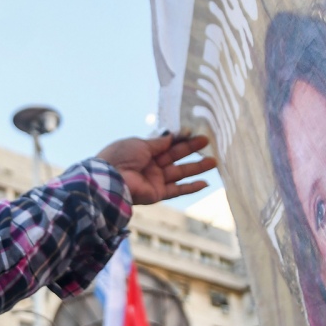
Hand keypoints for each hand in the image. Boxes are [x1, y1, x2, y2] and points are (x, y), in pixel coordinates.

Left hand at [96, 134, 216, 204]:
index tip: (193, 132)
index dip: (179, 138)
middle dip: (191, 149)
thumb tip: (171, 135)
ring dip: (197, 168)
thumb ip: (158, 142)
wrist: (111, 179)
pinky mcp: (157, 193)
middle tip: (208, 141)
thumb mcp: (140, 143)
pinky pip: (177, 190)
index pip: (166, 143)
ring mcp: (154, 180)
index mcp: (143, 150)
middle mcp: (150, 165)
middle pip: (175, 156)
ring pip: (180, 173)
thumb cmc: (121, 157)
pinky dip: (191, 187)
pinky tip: (205, 183)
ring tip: (214, 161)